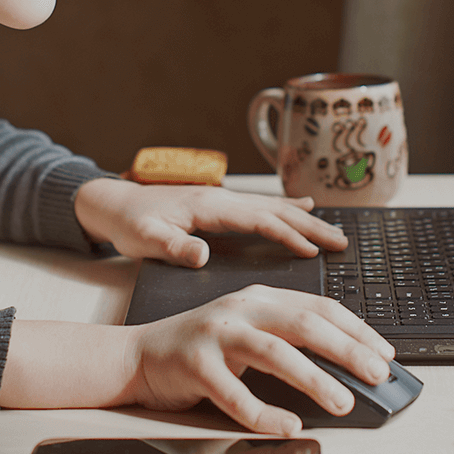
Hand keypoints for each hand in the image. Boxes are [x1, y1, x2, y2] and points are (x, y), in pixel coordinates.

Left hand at [74, 177, 346, 265]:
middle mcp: (222, 198)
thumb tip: (201, 254)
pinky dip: (287, 209)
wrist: (111, 203)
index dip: (288, 235)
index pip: (259, 220)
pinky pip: (262, 207)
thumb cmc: (127, 222)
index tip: (314, 250)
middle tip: (342, 243)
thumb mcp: (143, 239)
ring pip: (274, 207)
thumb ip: (172, 246)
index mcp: (210, 206)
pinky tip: (303, 207)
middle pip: (277, 210)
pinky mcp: (220, 205)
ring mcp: (223, 199)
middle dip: (311, 226)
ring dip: (305, 219)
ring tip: (335, 233)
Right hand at [123, 284, 395, 434]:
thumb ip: (288, 343)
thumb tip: (346, 372)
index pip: (320, 307)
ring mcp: (217, 335)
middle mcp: (241, 310)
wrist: (136, 355)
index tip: (386, 353)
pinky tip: (289, 425)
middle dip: (347, 350)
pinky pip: (234, 392)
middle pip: (305, 324)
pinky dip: (264, 412)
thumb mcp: (249, 335)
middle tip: (377, 374)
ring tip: (342, 401)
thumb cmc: (200, 350)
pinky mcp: (194, 364)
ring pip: (275, 352)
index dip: (357, 330)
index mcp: (261, 299)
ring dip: (314, 379)